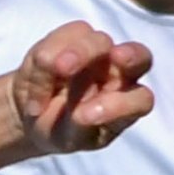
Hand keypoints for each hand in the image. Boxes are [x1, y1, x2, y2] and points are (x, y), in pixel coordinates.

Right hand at [8, 25, 156, 159]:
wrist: (32, 111)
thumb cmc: (60, 128)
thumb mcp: (69, 137)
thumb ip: (79, 127)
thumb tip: (78, 113)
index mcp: (127, 103)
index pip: (140, 100)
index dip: (126, 104)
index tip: (94, 113)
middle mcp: (119, 73)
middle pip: (137, 56)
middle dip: (129, 55)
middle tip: (115, 58)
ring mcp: (97, 50)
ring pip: (98, 41)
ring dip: (79, 53)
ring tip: (57, 69)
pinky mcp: (70, 37)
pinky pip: (62, 37)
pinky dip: (45, 62)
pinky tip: (35, 88)